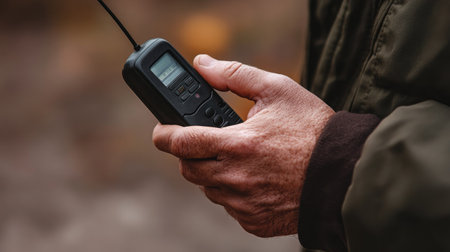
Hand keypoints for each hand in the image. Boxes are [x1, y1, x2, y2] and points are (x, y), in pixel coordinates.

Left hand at [153, 55, 333, 236]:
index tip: (162, 131)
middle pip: (188, 168)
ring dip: (213, 173)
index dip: (164, 135)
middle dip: (191, 153)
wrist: (343, 172)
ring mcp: (244, 204)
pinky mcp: (253, 221)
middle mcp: (236, 178)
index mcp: (237, 144)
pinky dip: (233, 193)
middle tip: (207, 142)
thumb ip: (234, 74)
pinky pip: (229, 207)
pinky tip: (255, 179)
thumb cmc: (313, 130)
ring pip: (208, 189)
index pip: (181, 142)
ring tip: (239, 159)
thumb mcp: (277, 90)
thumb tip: (203, 64)